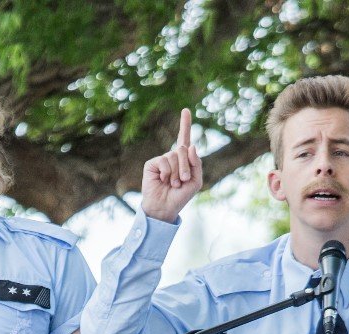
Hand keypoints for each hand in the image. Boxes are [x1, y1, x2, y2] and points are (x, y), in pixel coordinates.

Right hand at [141, 109, 202, 223]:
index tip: (185, 110)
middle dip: (186, 167)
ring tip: (173, 184)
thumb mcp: (196, 181)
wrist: (165, 208)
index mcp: (184, 159)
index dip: (185, 124)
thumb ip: (197, 164)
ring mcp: (161, 159)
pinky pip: (163, 161)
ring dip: (176, 173)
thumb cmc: (180, 196)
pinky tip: (162, 181)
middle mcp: (172, 156)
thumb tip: (191, 146)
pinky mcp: (152, 164)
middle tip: (182, 181)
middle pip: (183, 150)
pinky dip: (166, 173)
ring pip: (174, 156)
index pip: (185, 139)